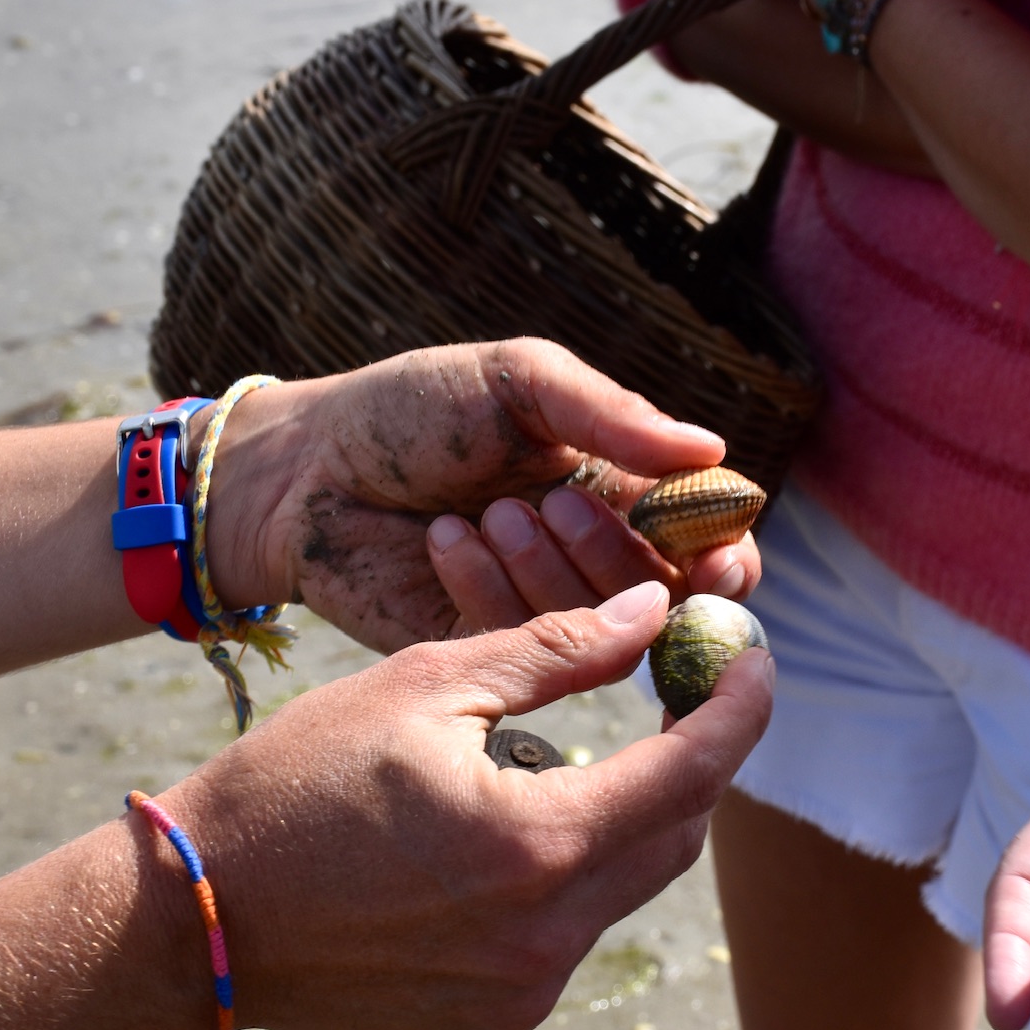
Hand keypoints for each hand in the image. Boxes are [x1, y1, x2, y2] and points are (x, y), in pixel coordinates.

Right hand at [152, 581, 774, 1029]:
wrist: (189, 923)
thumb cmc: (293, 788)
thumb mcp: (423, 688)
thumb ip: (554, 651)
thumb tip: (649, 616)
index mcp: (539, 844)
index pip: (694, 772)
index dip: (740, 708)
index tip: (755, 657)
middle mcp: (548, 938)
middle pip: (672, 841)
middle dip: (688, 767)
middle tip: (673, 704)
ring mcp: (521, 998)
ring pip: (619, 895)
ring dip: (613, 828)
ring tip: (549, 771)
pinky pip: (562, 947)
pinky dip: (557, 890)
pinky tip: (491, 852)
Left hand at [202, 338, 758, 648]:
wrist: (304, 468)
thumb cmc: (409, 409)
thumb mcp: (515, 382)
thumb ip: (609, 413)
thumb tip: (710, 449)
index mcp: (617, 482)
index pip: (704, 535)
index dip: (725, 553)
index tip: (719, 558)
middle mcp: (592, 551)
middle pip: (666, 592)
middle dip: (622, 554)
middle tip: (557, 505)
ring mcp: (542, 605)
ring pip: (604, 628)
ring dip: (555, 571)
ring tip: (493, 511)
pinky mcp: (487, 647)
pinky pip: (529, 647)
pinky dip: (495, 591)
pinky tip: (447, 541)